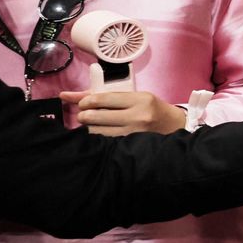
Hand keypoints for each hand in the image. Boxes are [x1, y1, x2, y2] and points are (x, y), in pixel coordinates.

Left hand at [59, 90, 186, 135]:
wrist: (174, 127)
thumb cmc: (152, 108)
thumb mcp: (135, 96)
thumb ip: (106, 96)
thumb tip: (68, 96)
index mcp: (140, 100)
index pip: (102, 99)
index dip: (85, 101)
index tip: (82, 103)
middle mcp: (138, 116)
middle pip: (96, 117)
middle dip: (83, 116)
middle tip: (84, 116)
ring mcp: (134, 134)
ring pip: (97, 132)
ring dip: (89, 128)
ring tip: (93, 125)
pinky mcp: (131, 146)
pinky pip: (105, 142)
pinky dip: (98, 138)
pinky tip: (100, 134)